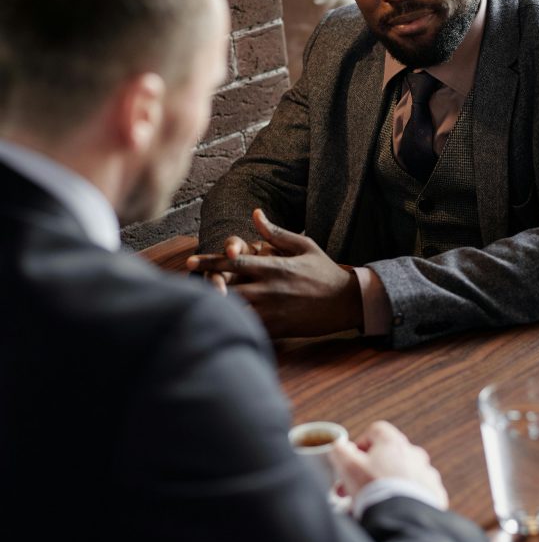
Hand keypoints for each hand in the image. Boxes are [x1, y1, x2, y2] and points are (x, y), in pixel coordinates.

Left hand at [190, 209, 363, 336]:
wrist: (346, 302)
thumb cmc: (324, 271)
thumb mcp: (303, 245)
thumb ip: (275, 233)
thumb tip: (256, 213)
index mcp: (273, 267)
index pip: (233, 263)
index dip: (209, 262)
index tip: (189, 262)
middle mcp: (269, 289)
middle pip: (227, 289)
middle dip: (206, 288)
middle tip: (187, 287)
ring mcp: (273, 310)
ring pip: (236, 310)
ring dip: (217, 308)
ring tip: (198, 306)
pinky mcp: (278, 328)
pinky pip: (251, 328)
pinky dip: (235, 325)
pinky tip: (222, 324)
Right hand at [330, 421, 448, 508]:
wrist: (403, 519)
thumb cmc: (375, 490)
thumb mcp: (348, 467)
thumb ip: (340, 451)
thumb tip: (339, 445)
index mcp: (393, 442)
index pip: (376, 431)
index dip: (361, 444)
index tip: (353, 461)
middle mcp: (413, 453)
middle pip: (389, 455)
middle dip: (371, 470)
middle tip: (356, 488)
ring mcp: (426, 473)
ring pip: (404, 474)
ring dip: (389, 484)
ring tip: (375, 503)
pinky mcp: (434, 493)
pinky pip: (418, 491)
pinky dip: (406, 498)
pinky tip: (394, 510)